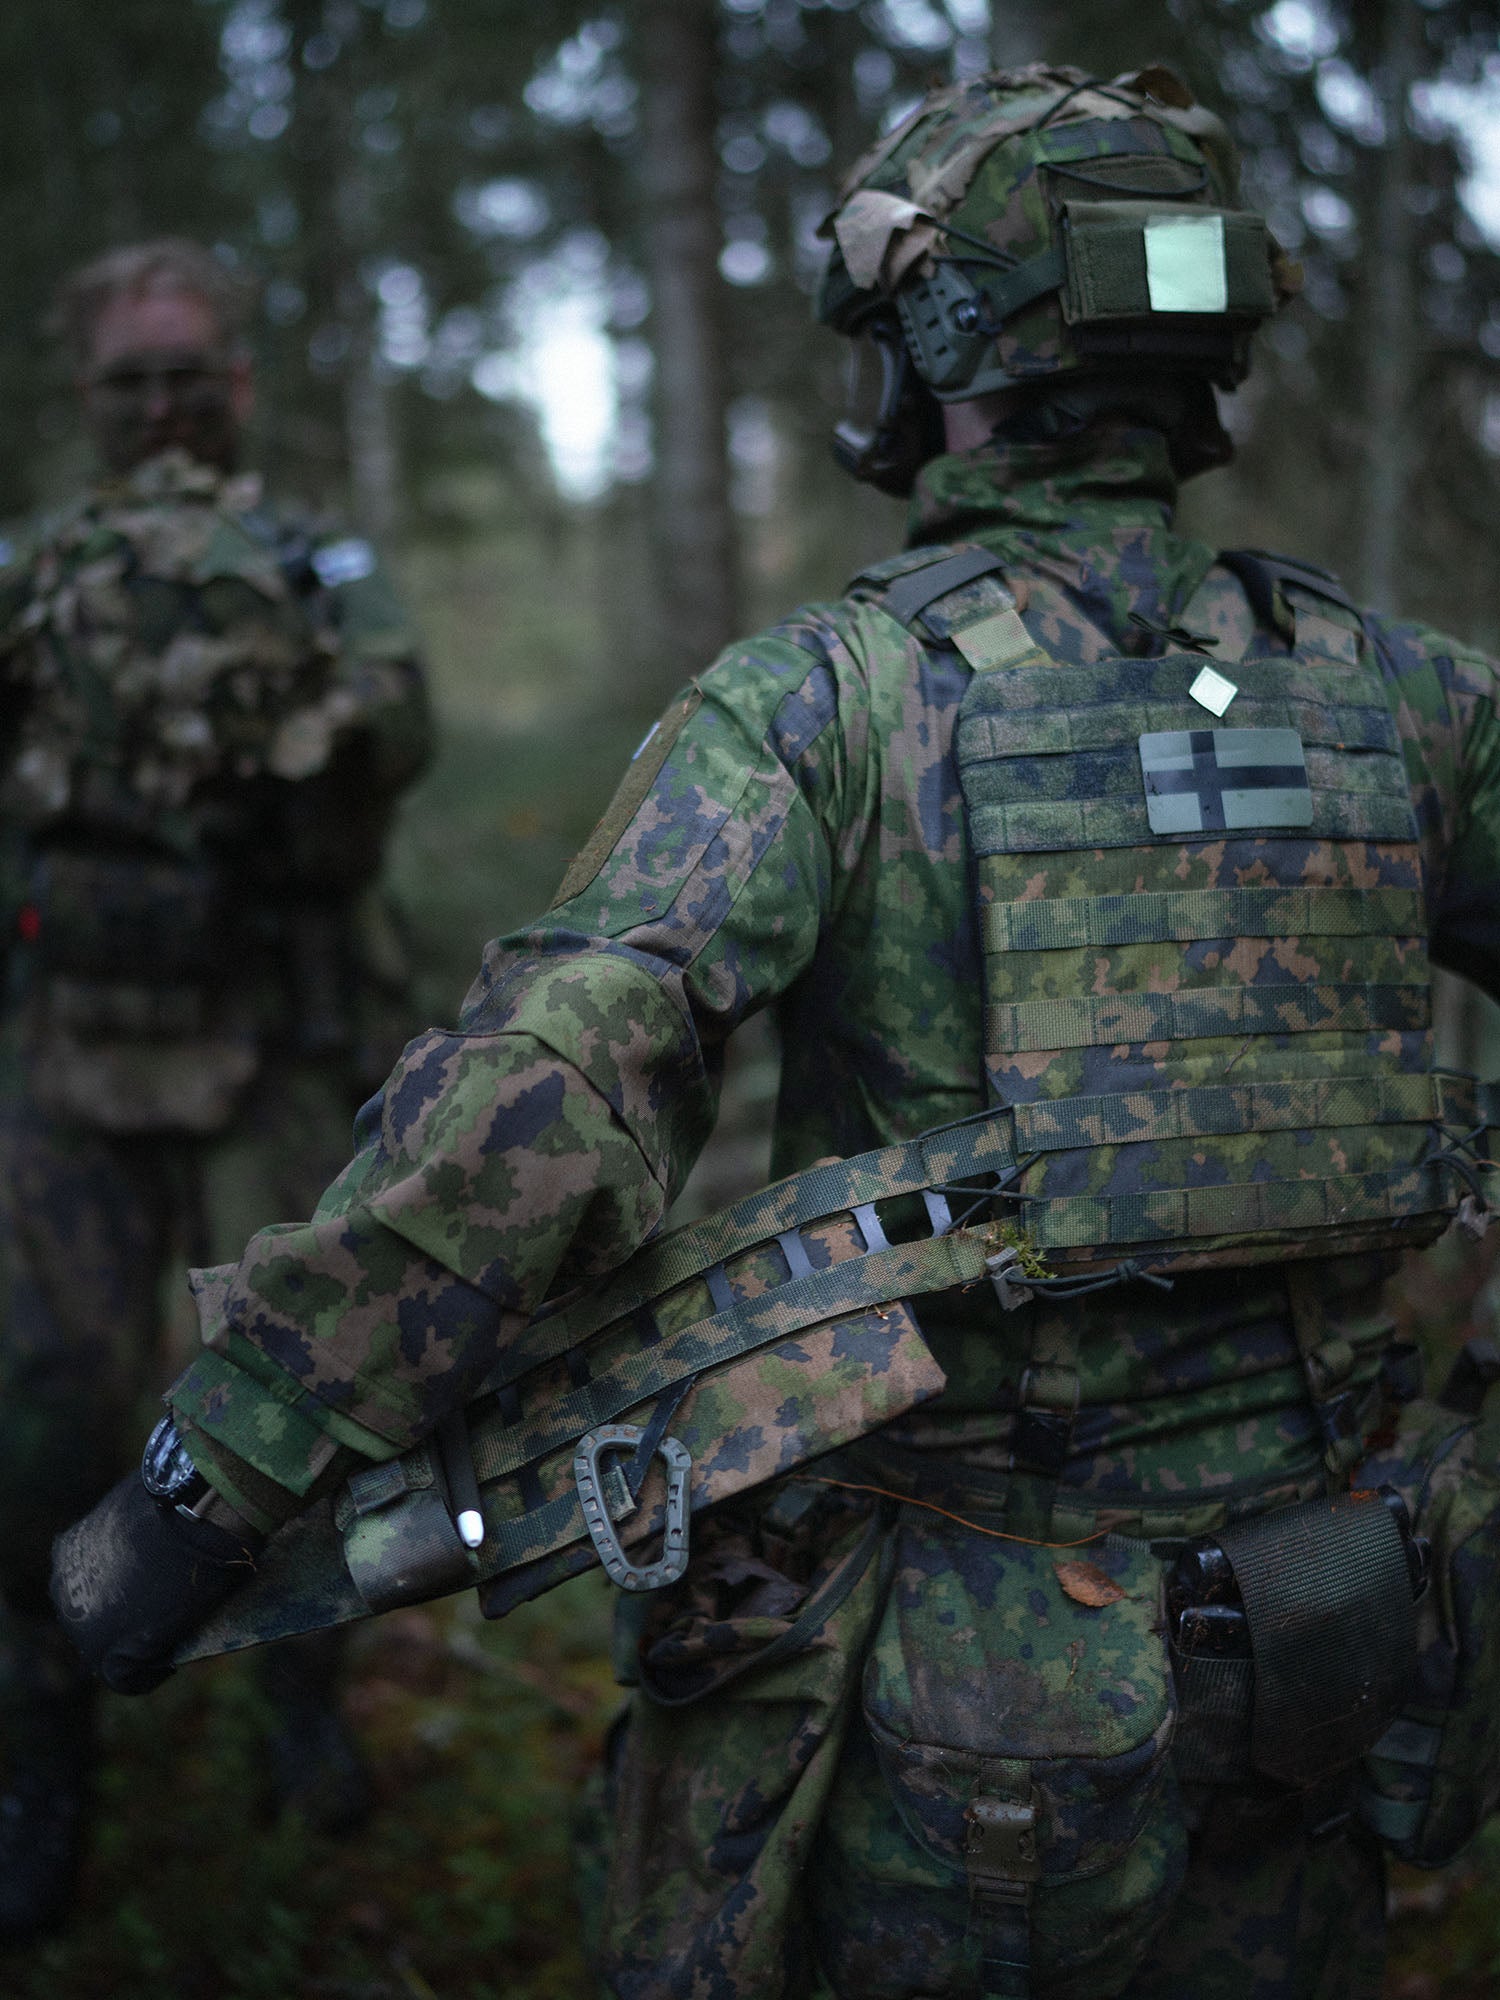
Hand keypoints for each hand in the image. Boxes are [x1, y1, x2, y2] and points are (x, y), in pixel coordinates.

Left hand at [50, 1473, 261, 1693]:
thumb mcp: (142, 1508)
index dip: (123, 1593)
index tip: (153, 1592)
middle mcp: (63, 1591)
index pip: (92, 1588)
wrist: (197, 1513)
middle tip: (164, 1614)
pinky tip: (173, 1661)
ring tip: (173, 1634)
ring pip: (106, 1650)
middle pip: (93, 1620)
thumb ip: (133, 1535)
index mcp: (67, 1554)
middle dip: (124, 1619)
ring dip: (136, 1645)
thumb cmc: (181, 1500)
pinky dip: (149, 1674)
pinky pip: (126, 1678)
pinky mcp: (107, 1654)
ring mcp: (81, 1625)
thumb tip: (157, 1541)